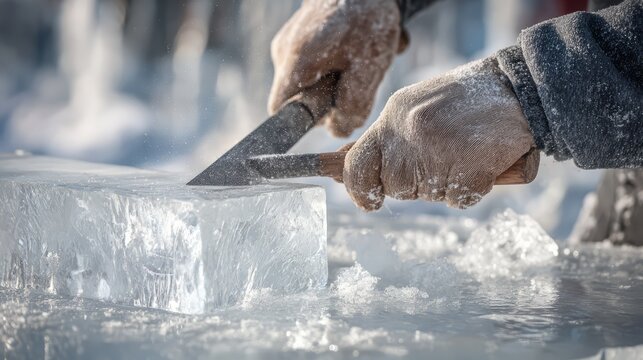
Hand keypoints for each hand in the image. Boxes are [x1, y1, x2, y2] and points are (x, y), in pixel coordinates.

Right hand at [269, 0, 405, 136]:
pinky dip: (337, 63)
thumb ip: (353, 104)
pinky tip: (358, 48)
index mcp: (296, 62)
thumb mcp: (368, 67)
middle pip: (299, 97)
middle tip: (358, 80)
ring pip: (310, 80)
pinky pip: (314, 64)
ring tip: (362, 58)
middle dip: (329, 97)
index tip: (330, 112)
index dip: (304, 121)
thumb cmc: (366, 20)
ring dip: (338, 78)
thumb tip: (339, 130)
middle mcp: (283, 53)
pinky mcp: (299, 37)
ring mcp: (288, 43)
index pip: (280, 111)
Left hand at [343, 57, 535, 209]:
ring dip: (445, 185)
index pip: (356, 164)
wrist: (519, 87)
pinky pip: (459, 199)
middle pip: (395, 187)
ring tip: (464, 154)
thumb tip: (345, 162)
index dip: (358, 189)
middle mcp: (410, 131)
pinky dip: (472, 189)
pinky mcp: (469, 166)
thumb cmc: (466, 100)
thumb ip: (388, 137)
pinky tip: (481, 163)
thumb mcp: (416, 107)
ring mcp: (439, 149)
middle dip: (415, 183)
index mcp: (394, 115)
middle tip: (441, 158)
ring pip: (427, 195)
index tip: (368, 201)